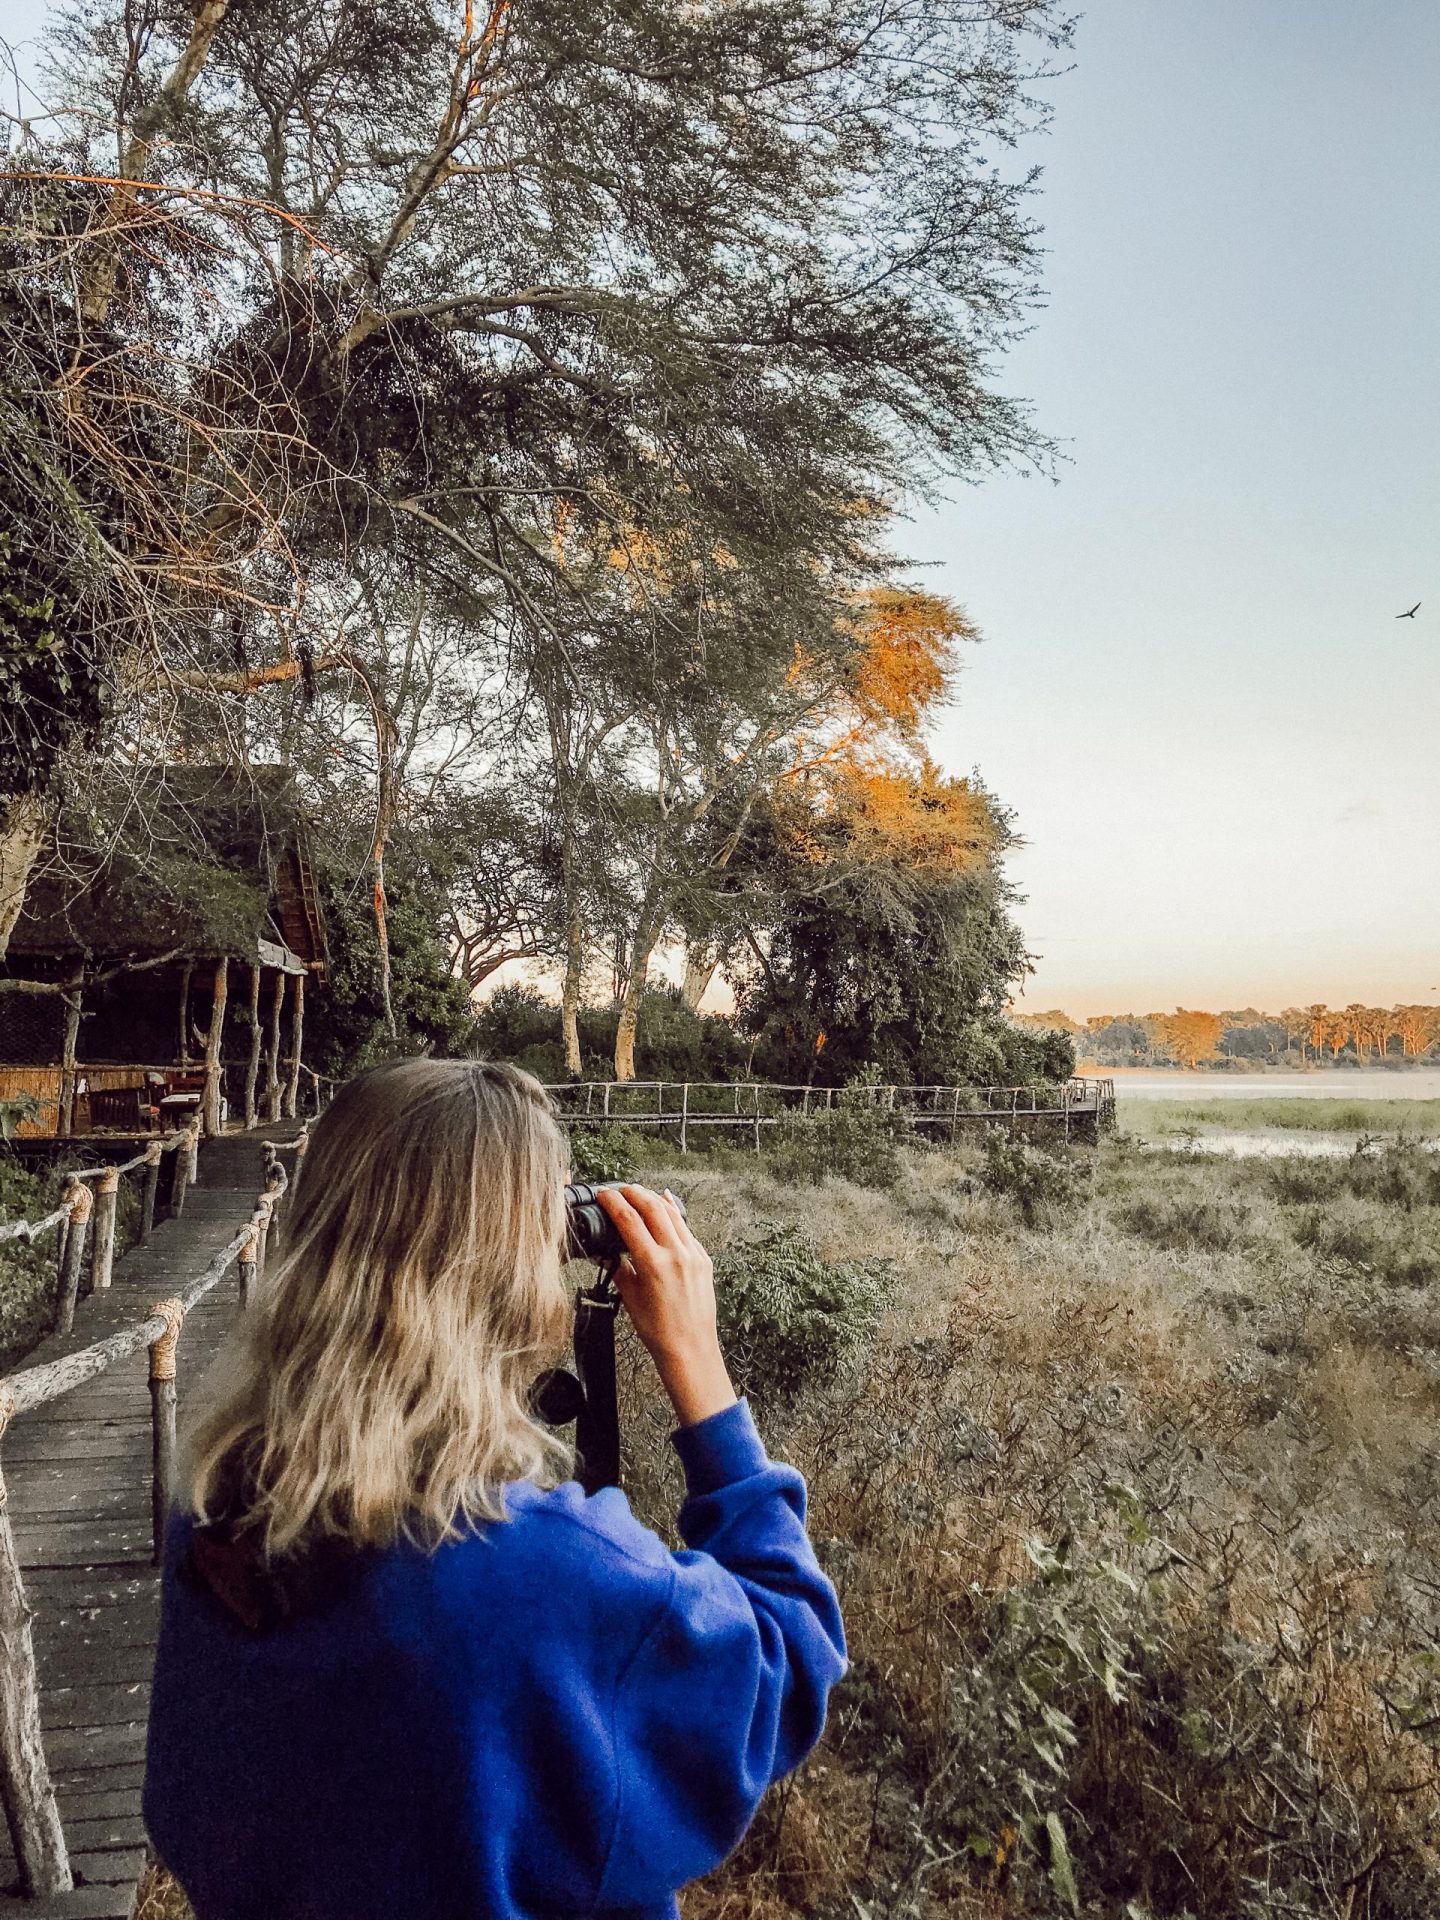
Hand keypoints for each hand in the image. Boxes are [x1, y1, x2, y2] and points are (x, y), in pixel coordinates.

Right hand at [596, 1185, 736, 1427]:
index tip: (603, 1194)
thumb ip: (619, 1269)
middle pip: (652, 1208)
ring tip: (639, 1192)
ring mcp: (693, 1255)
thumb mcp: (630, 1298)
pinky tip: (665, 1204)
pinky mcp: (703, 1259)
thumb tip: (608, 1252)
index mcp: (654, 1264)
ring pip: (672, 1213)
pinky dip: (674, 1213)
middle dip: (634, 1193)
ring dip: (653, 1199)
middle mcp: (676, 1254)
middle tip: (619, 1188)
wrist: (690, 1348)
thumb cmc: (659, 1330)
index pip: (629, 1220)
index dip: (613, 1202)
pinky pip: (687, 1228)